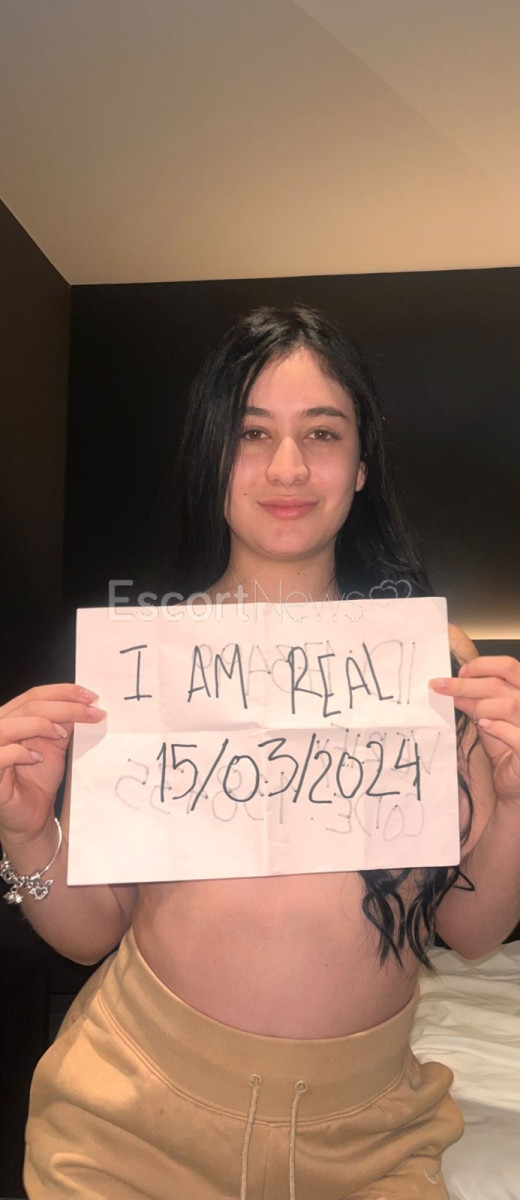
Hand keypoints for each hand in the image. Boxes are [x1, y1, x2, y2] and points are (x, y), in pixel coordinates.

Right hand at [0, 683, 105, 842]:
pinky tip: (37, 758)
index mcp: (12, 717)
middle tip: (93, 713)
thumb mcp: (55, 745)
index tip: (91, 697)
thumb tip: (84, 703)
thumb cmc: (38, 779)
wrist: (31, 815)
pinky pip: (2, 754)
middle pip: (29, 706)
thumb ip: (63, 723)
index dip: (64, 692)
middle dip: (66, 707)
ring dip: (42, 725)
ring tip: (62, 735)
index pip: (35, 695)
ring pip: (11, 724)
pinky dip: (21, 752)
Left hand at [430, 656, 519, 804]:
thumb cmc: (505, 748)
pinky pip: (514, 733)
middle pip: (500, 684)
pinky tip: (485, 726)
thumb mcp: (488, 718)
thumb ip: (475, 701)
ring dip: (481, 708)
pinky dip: (496, 727)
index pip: (509, 666)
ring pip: (508, 705)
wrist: (514, 783)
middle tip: (440, 686)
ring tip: (474, 716)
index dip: (482, 665)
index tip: (459, 672)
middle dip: (466, 684)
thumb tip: (450, 685)